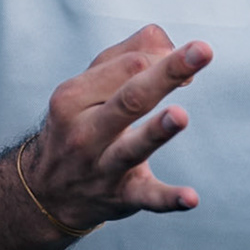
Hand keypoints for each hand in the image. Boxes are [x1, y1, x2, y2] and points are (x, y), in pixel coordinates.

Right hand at [21, 24, 209, 229]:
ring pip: (132, 148)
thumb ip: (130, 53)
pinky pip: (146, 198)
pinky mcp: (121, 197)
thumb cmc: (79, 123)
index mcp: (73, 97)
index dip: (165, 60)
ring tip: (180, 116)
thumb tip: (172, 49)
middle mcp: (84, 132)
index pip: (129, 66)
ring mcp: (101, 167)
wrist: (45, 193)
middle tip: (204, 50)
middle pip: (131, 97)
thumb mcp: (88, 85)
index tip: (184, 67)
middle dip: (168, 72)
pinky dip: (168, 199)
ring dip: (157, 132)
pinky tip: (191, 199)